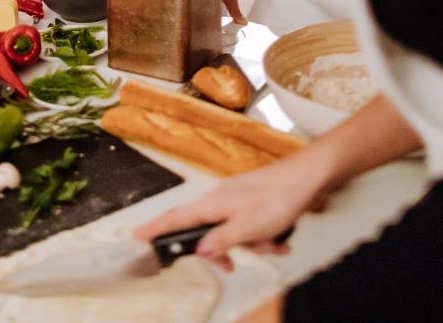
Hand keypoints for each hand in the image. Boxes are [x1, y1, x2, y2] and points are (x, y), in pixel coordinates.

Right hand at [135, 151, 321, 271]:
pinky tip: (279, 239)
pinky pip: (248, 227)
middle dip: (225, 251)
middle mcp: (219, 200)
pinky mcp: (251, 202)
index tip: (135, 237)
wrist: (307, 178)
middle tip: (234, 263)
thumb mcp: (247, 227)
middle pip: (207, 233)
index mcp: (212, 203)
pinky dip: (262, 236)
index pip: (175, 218)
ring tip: (272, 244)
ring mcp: (235, 200)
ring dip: (252, 245)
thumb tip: (198, 250)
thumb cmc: (277, 198)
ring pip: (232, 233)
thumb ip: (220, 240)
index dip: (154, 228)